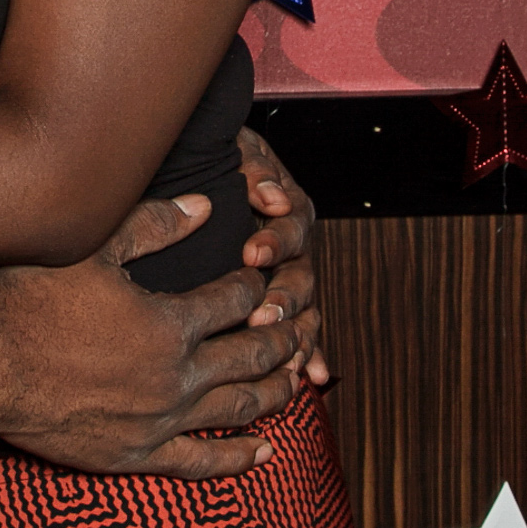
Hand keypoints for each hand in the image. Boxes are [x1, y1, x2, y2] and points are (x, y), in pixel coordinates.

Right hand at [0, 194, 304, 478]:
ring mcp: (159, 420)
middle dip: (282, 335)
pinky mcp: (137, 454)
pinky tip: (265, 452)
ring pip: (240, 408)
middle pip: (252, 354)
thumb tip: (207, 205)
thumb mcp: (94, 248)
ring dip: (275, 390)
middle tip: (299, 324)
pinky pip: (202, 463)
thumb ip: (154, 224)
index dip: (255, 285)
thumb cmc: (31, 297)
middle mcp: (176, 376)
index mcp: (171, 323)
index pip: (237, 301)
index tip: (261, 277)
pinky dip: (239, 458)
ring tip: (296, 378)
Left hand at [232, 125, 330, 390]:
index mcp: (288, 209)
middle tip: (263, 315)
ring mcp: (293, 277)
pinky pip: (303, 332)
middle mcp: (296, 247)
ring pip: (304, 308)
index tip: (252, 252)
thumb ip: (256, 167)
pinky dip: (310, 354)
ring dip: (297, 332)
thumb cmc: (222, 156)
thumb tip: (274, 197)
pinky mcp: (286, 304)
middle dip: (283, 297)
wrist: (212, 168)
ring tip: (287, 357)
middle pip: (300, 275)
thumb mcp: (238, 149)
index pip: (290, 227)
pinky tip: (314, 378)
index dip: (275, 241)